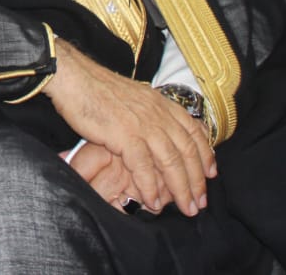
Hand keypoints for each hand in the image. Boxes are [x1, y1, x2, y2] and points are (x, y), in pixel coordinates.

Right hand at [43, 39, 215, 215]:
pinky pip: (144, 167)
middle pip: (187, 151)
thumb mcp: (134, 96)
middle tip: (199, 202)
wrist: (74, 77)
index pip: (193, 130)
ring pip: (171, 162)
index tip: (211, 173)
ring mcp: (143, 124)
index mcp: (160, 103)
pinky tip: (152, 201)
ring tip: (184, 208)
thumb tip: (157, 130)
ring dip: (180, 188)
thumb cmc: (96, 88)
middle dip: (197, 180)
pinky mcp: (124, 135)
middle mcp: (157, 113)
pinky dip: (150, 187)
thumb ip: (150, 112)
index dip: (206, 154)